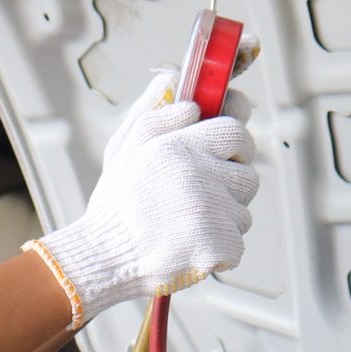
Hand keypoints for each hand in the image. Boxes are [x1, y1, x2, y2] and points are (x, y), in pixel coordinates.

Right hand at [31, 69, 257, 326]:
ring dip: (223, 218)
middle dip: (230, 184)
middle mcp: (200, 175)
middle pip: (247, 174)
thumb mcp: (124, 148)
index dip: (235, 142)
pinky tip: (189, 247)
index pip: (236, 129)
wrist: (103, 259)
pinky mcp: (219, 246)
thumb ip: (155, 113)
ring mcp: (213, 212)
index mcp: (178, 147)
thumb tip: (185, 92)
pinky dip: (219, 249)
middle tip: (199, 196)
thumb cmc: (115, 205)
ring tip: (185, 225)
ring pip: (242, 211)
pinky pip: (237, 243)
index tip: (228, 152)